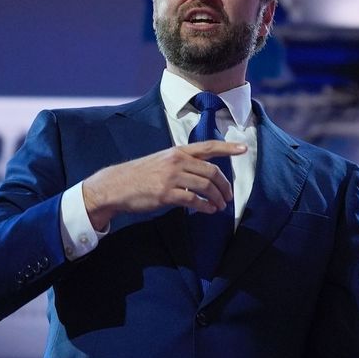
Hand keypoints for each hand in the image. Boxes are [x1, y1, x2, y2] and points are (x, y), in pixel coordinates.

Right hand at [81, 141, 245, 229]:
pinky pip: (194, 200)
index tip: (243, 149)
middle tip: (229, 196)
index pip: (208, 147)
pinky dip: (206, 206)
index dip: (228, 148)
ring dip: (217, 198)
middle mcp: (176, 161)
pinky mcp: (166, 194)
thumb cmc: (140, 175)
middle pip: (212, 171)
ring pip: (206, 186)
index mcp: (177, 152)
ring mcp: (171, 177)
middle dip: (225, 185)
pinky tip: (209, 210)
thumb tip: (203, 173)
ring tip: (220, 206)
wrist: (115, 185)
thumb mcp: (162, 161)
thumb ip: (182, 163)